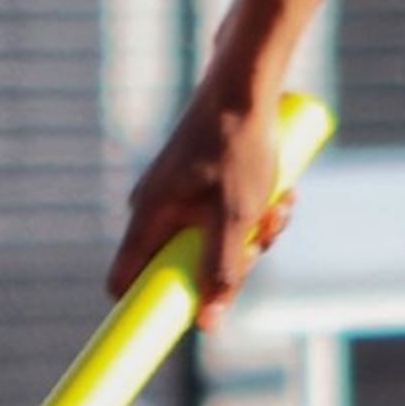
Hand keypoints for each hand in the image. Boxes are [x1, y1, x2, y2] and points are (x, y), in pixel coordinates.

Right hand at [104, 77, 307, 313]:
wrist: (245, 82)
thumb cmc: (237, 146)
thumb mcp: (237, 218)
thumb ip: (222, 270)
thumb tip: (207, 323)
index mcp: (148, 219)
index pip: (123, 282)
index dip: (146, 308)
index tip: (182, 319)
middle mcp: (153, 207)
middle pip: (183, 264)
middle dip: (232, 259)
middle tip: (265, 234)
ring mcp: (174, 192)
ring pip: (211, 237)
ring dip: (252, 232)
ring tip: (281, 203)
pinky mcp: (196, 177)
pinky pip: (221, 213)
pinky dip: (251, 210)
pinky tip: (279, 191)